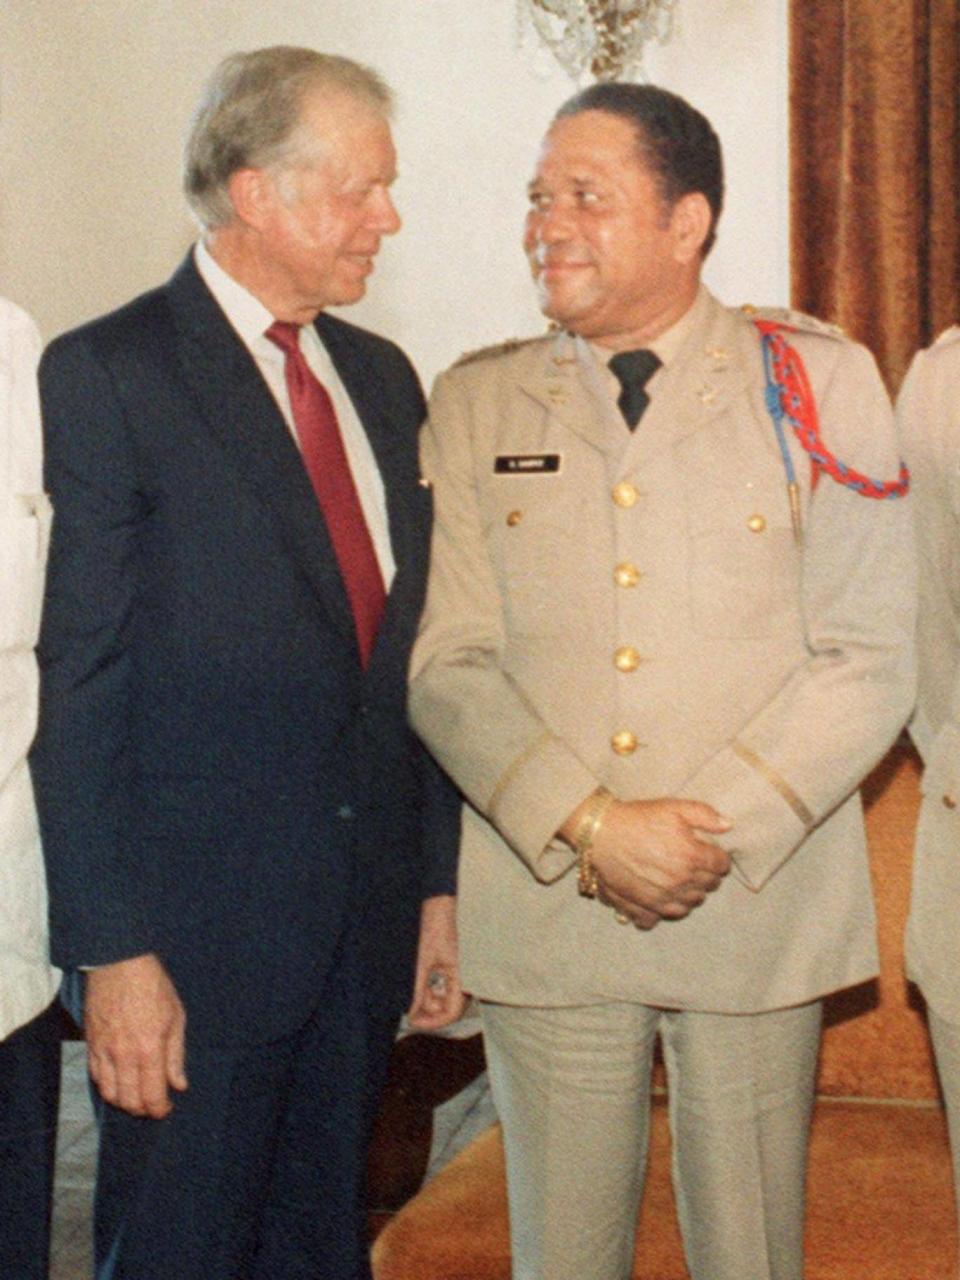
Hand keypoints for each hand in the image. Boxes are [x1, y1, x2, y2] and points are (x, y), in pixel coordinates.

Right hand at [84, 953, 187, 1118]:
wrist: (120, 963)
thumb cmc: (154, 987)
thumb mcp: (176, 1017)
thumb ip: (176, 1056)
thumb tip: (179, 1085)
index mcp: (149, 1049)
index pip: (152, 1096)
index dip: (159, 1110)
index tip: (166, 1108)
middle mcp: (124, 1056)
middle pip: (129, 1101)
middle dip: (143, 1109)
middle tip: (153, 1104)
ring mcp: (104, 1051)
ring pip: (109, 1094)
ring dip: (124, 1102)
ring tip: (136, 1096)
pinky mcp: (90, 1044)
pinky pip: (95, 1077)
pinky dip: (107, 1087)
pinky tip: (119, 1082)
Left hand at [406, 894, 467, 1029]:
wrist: (444, 896)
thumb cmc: (437, 922)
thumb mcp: (423, 958)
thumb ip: (419, 987)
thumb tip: (412, 1012)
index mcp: (463, 975)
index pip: (452, 1012)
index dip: (432, 1022)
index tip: (412, 1021)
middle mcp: (467, 976)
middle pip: (449, 1006)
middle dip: (428, 1009)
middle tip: (408, 1006)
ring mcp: (462, 970)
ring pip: (446, 995)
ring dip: (429, 997)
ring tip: (412, 988)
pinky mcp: (456, 962)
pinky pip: (446, 983)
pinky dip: (432, 985)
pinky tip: (420, 978)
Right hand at [565, 796, 731, 927]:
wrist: (601, 834)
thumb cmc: (637, 819)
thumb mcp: (674, 807)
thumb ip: (705, 815)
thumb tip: (728, 825)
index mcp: (692, 857)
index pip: (721, 866)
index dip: (718, 858)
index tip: (710, 852)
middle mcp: (681, 882)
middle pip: (708, 887)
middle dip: (706, 875)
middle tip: (695, 864)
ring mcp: (662, 898)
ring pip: (689, 905)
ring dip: (690, 893)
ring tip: (680, 881)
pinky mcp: (643, 907)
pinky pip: (662, 917)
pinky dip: (665, 909)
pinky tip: (661, 897)